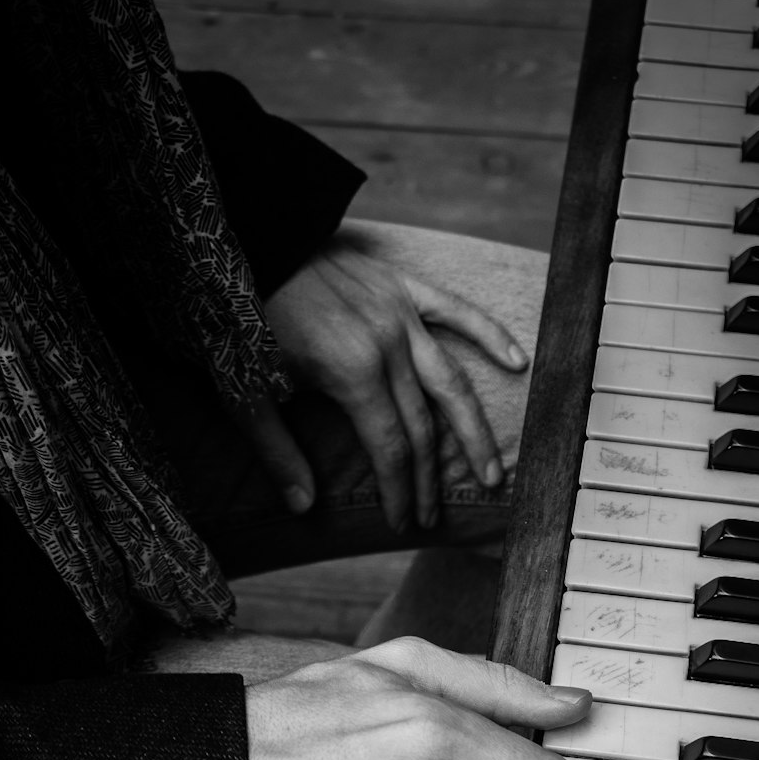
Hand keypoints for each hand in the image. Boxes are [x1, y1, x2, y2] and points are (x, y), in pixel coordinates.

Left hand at [262, 234, 529, 531]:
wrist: (248, 237)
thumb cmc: (241, 318)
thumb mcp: (247, 392)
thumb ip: (277, 451)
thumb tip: (303, 507)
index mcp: (351, 372)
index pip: (390, 447)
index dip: (399, 490)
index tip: (399, 522)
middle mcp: (387, 345)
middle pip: (422, 426)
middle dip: (428, 479)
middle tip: (433, 516)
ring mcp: (401, 313)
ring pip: (452, 382)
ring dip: (473, 432)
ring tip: (492, 472)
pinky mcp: (403, 286)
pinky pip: (458, 312)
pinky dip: (490, 335)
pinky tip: (517, 362)